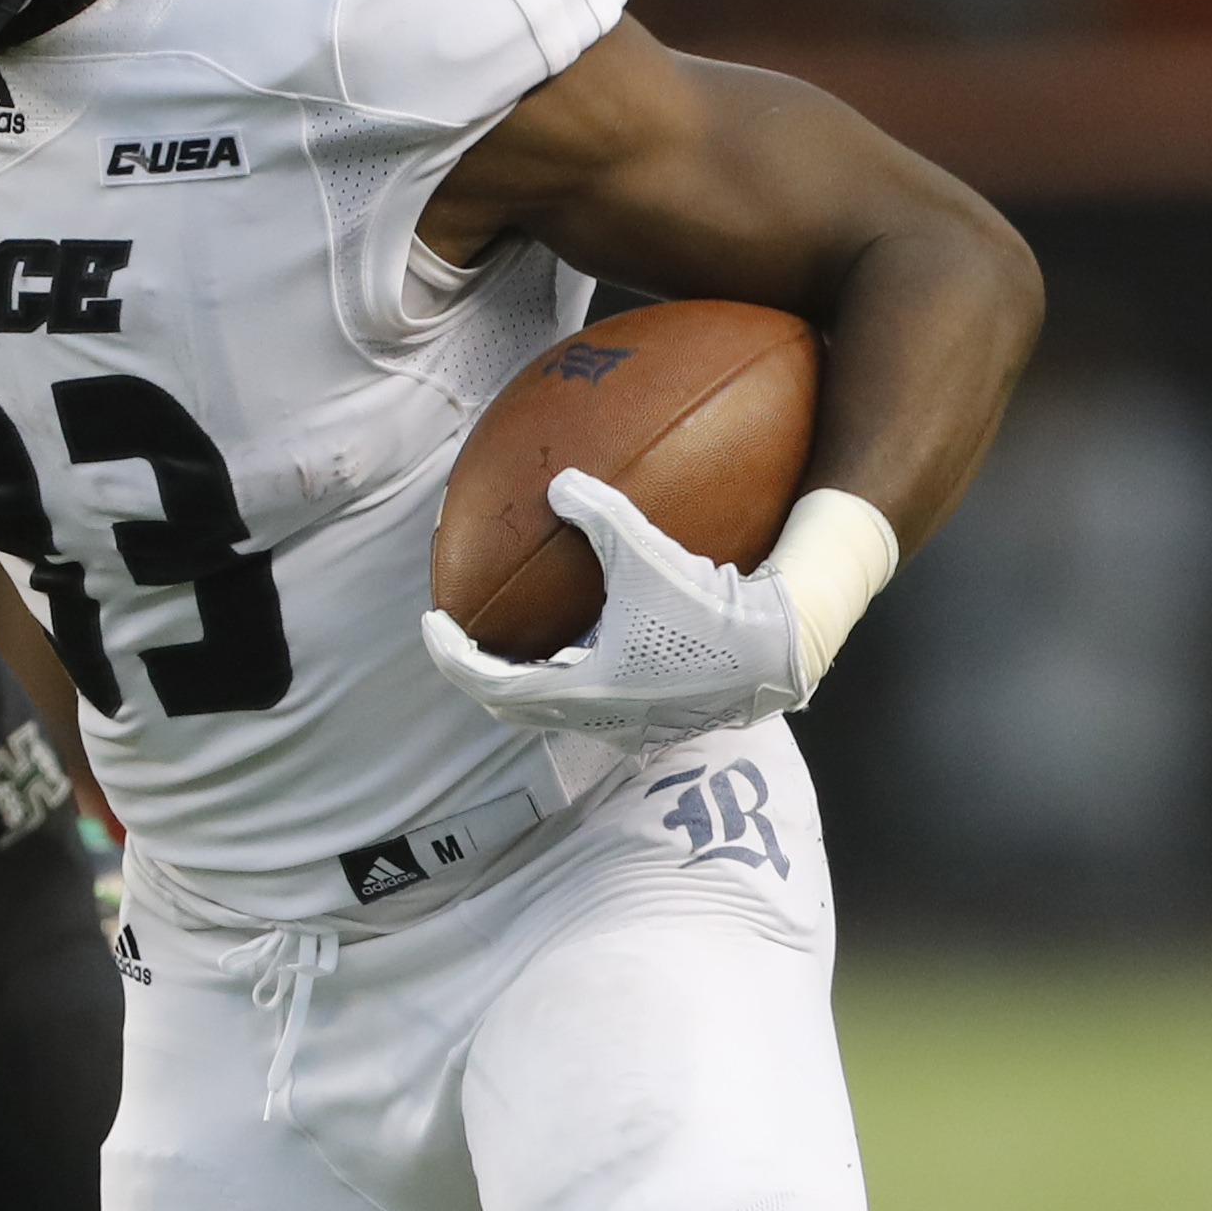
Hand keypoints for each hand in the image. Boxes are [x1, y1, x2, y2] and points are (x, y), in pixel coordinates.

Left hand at [418, 469, 809, 752]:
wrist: (778, 651)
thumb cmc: (709, 607)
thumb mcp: (646, 553)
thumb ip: (598, 514)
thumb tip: (558, 482)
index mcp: (582, 690)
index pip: (490, 684)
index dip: (452, 657)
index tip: (433, 626)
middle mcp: (599, 719)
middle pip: (514, 708)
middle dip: (481, 675)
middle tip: (464, 641)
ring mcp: (629, 728)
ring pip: (554, 713)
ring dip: (527, 682)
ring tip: (517, 646)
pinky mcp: (657, 721)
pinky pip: (592, 708)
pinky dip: (569, 683)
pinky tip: (584, 648)